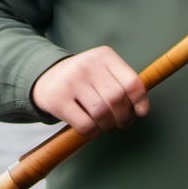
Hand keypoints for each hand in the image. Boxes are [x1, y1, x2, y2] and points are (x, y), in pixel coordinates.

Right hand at [31, 46, 149, 135]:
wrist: (46, 78)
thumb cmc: (84, 79)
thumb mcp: (102, 70)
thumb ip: (121, 83)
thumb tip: (142, 110)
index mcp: (104, 56)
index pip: (131, 81)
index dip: (140, 101)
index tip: (141, 113)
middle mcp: (88, 65)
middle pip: (117, 99)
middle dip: (124, 117)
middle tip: (122, 123)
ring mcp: (71, 81)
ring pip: (102, 113)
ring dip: (109, 126)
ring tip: (108, 127)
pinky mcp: (58, 100)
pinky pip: (85, 124)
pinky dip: (93, 133)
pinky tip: (92, 129)